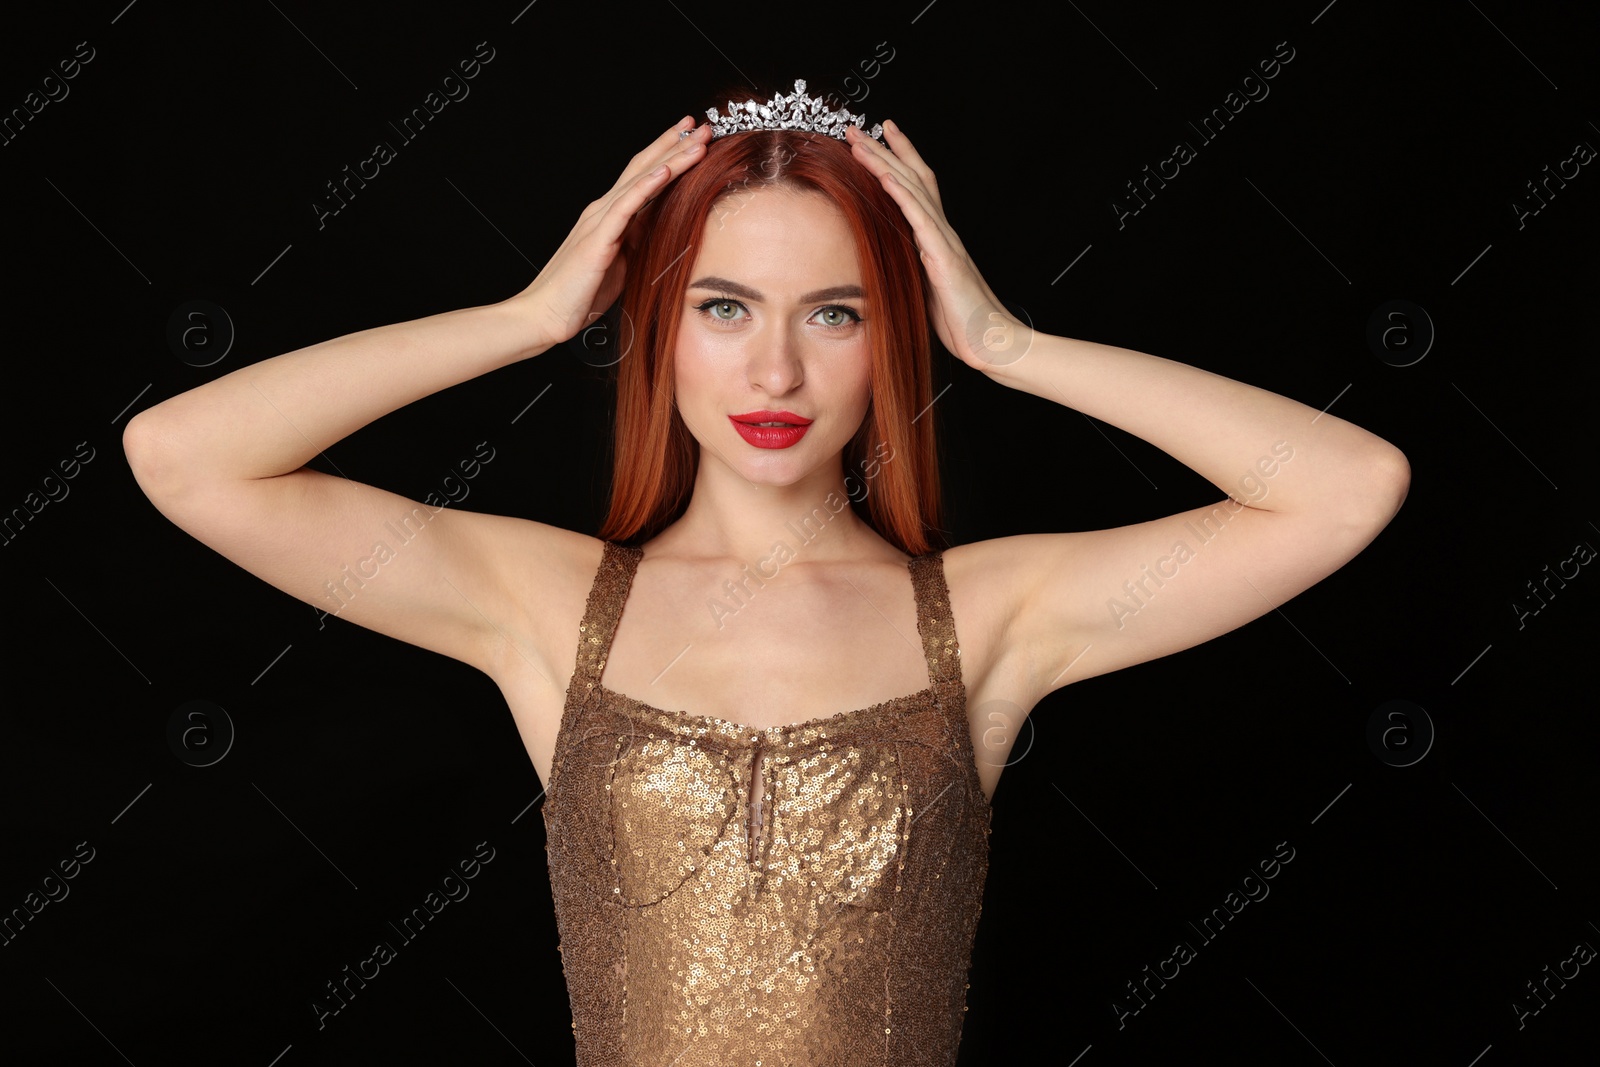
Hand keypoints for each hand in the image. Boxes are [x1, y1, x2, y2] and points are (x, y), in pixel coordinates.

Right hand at [507, 117, 712, 349]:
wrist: (546, 315)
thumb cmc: (580, 294)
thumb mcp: (621, 263)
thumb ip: (637, 240)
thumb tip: (659, 227)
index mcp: (609, 216)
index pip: (644, 176)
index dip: (669, 154)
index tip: (694, 138)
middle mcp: (603, 210)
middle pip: (643, 167)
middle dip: (674, 144)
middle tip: (702, 125)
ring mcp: (599, 221)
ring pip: (640, 180)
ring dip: (671, 158)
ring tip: (696, 139)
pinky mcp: (597, 239)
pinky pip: (626, 207)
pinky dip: (647, 186)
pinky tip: (666, 171)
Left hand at [844, 121, 1031, 370]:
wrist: (990, 342)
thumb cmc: (962, 321)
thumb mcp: (927, 288)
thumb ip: (913, 267)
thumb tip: (892, 258)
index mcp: (936, 238)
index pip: (915, 188)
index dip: (896, 160)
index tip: (875, 138)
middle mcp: (941, 231)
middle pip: (911, 177)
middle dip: (883, 150)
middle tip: (856, 127)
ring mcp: (944, 241)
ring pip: (912, 189)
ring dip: (884, 162)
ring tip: (860, 141)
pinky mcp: (944, 258)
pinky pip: (920, 219)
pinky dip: (901, 194)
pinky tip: (884, 176)